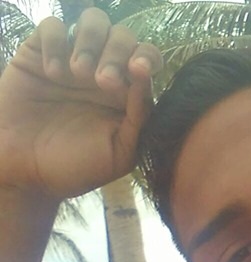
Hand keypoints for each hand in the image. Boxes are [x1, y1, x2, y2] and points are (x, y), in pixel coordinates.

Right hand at [0, 9, 162, 198]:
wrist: (28, 174)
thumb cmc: (76, 168)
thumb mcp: (119, 153)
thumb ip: (140, 119)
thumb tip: (147, 79)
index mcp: (126, 95)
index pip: (146, 60)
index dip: (147, 57)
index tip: (138, 70)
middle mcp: (102, 72)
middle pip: (122, 36)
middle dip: (117, 52)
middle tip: (102, 82)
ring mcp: (71, 61)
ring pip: (93, 22)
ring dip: (91, 40)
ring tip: (78, 72)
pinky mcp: (40, 54)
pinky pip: (53, 26)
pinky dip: (55, 43)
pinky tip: (52, 73)